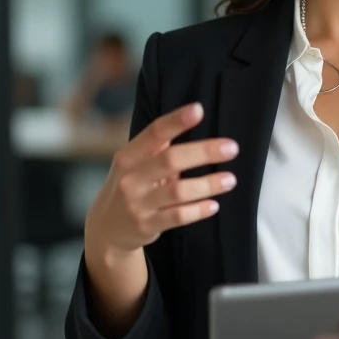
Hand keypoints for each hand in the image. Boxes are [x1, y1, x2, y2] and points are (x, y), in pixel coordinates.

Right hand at [84, 102, 239, 253]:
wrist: (107, 228)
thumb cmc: (130, 187)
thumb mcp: (134, 164)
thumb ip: (157, 146)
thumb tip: (192, 119)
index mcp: (128, 156)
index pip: (153, 133)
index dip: (176, 121)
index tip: (199, 110)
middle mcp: (131, 178)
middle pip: (170, 159)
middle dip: (203, 152)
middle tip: (231, 148)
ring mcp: (138, 203)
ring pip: (178, 191)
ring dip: (208, 184)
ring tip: (230, 179)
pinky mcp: (147, 225)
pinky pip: (177, 217)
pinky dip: (198, 210)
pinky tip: (214, 205)